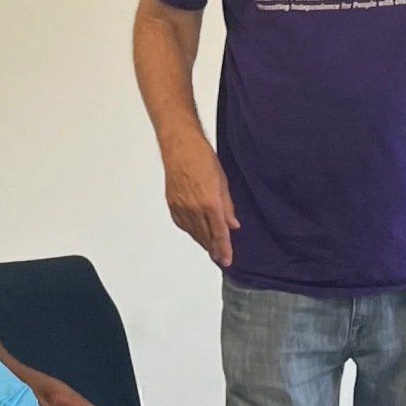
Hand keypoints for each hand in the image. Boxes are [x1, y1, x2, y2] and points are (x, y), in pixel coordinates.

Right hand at [162, 133, 240, 269]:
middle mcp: (194, 208)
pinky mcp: (172, 204)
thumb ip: (228, 206)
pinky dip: (191, 231)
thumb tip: (233, 224)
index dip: (224, 249)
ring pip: (194, 233)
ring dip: (202, 242)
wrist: (179, 145)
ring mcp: (181, 207)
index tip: (227, 261)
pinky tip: (196, 233)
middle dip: (214, 249)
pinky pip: (183, 225)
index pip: (219, 234)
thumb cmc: (201, 157)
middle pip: (206, 237)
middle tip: (220, 258)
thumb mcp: (222, 181)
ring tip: (210, 249)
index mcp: (210, 203)